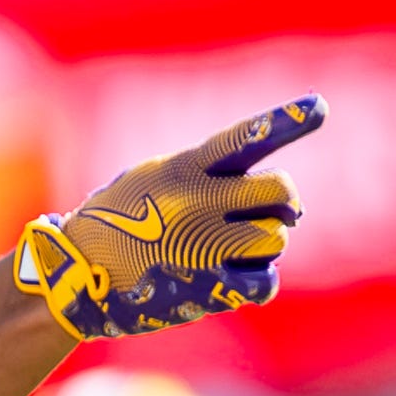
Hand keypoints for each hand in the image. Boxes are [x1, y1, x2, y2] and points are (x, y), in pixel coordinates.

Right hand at [13, 96, 325, 338]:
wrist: (75, 278)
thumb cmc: (114, 225)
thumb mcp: (148, 179)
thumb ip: (199, 174)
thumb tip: (264, 196)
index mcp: (184, 167)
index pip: (245, 137)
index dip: (287, 121)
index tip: (321, 108)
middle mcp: (198, 201)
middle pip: (280, 191)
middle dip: (283, 204)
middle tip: (272, 215)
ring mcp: (204, 245)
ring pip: (276, 238)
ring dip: (265, 245)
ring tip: (232, 251)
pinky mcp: (206, 287)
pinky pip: (265, 280)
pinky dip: (259, 280)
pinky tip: (234, 278)